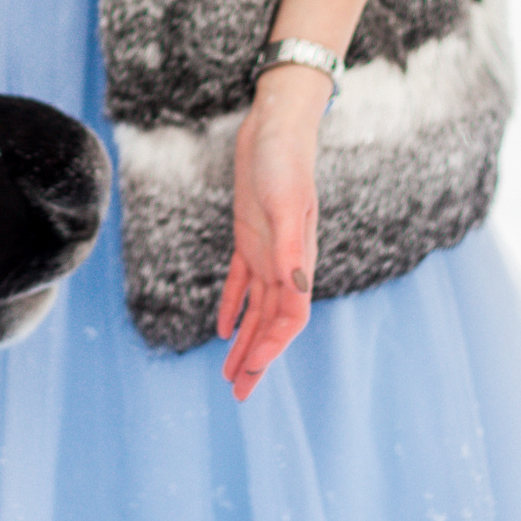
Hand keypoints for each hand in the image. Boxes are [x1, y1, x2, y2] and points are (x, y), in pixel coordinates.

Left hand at [217, 70, 324, 402]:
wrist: (276, 125)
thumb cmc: (284, 159)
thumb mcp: (284, 201)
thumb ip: (291, 244)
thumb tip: (297, 286)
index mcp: (298, 260)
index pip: (289, 317)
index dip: (272, 347)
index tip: (252, 372)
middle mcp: (285, 262)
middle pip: (272, 324)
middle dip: (257, 360)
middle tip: (239, 395)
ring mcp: (268, 251)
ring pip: (257, 310)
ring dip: (245, 343)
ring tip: (229, 374)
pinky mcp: (251, 237)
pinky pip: (242, 283)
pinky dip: (232, 307)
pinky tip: (222, 329)